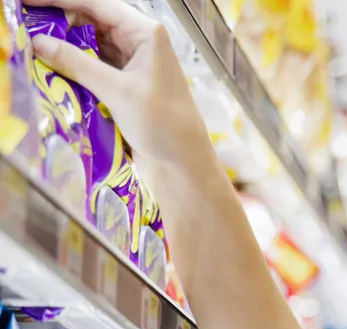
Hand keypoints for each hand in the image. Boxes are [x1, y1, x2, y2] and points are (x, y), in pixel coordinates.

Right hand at [25, 0, 213, 170]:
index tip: (28, 3)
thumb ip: (77, 64)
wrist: (184, 160)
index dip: (59, 0)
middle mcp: (140, 40)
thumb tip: (38, 42)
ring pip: (90, 43)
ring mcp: (133, 60)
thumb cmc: (163, 124)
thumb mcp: (117, 91)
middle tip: (27, 30)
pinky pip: (94, 63)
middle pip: (90, 20)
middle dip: (59, 23)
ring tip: (35, 48)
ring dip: (64, 45)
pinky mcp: (126, 80)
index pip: (95, 3)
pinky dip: (75, 64)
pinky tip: (53, 67)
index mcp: (145, 33)